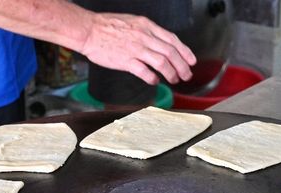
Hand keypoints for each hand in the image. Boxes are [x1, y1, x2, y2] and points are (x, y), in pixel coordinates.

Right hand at [80, 13, 195, 84]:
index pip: (172, 39)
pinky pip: (145, 71)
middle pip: (171, 52)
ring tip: (174, 80)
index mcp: (146, 26)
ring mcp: (135, 49)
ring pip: (162, 62)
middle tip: (186, 75)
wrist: (88, 30)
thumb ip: (147, 33)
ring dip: (171, 73)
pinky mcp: (126, 60)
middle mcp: (144, 37)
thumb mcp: (132, 23)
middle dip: (182, 66)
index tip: (191, 61)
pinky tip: (155, 81)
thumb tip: (159, 45)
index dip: (185, 52)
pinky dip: (153, 78)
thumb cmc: (107, 27)